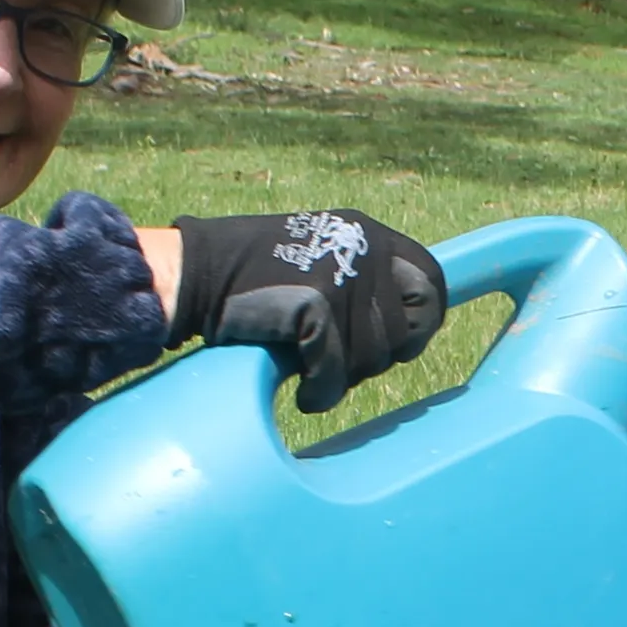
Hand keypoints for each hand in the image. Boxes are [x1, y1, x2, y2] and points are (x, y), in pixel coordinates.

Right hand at [166, 209, 445, 408]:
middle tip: (337, 361)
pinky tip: (301, 390)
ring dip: (342, 377)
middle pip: (405, 331)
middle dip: (374, 358)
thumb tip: (415, 329)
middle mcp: (361, 248)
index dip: (423, 323)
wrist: (194, 273)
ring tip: (310, 369)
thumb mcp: (323, 258)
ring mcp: (340, 276)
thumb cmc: (254, 279)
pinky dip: (319, 393)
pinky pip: (335, 374)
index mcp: (368, 233)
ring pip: (372, 359)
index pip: (432, 282)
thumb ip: (366, 281)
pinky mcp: (314, 305)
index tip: (401, 346)